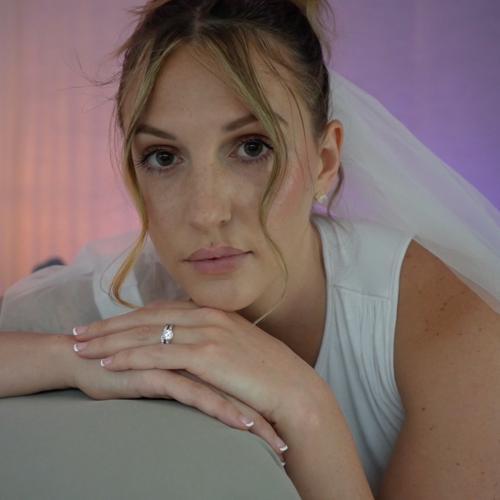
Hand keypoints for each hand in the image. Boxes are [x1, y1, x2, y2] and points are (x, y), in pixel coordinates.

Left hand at [72, 299, 320, 459]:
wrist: (291, 387)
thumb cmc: (264, 371)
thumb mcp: (235, 346)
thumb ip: (209, 339)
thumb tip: (186, 344)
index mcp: (211, 311)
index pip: (158, 310)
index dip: (126, 318)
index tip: (102, 324)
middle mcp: (205, 315)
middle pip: (145, 317)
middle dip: (108, 325)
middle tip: (78, 332)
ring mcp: (206, 332)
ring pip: (147, 334)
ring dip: (110, 340)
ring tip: (81, 347)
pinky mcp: (207, 355)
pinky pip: (160, 354)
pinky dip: (131, 357)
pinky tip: (108, 363)